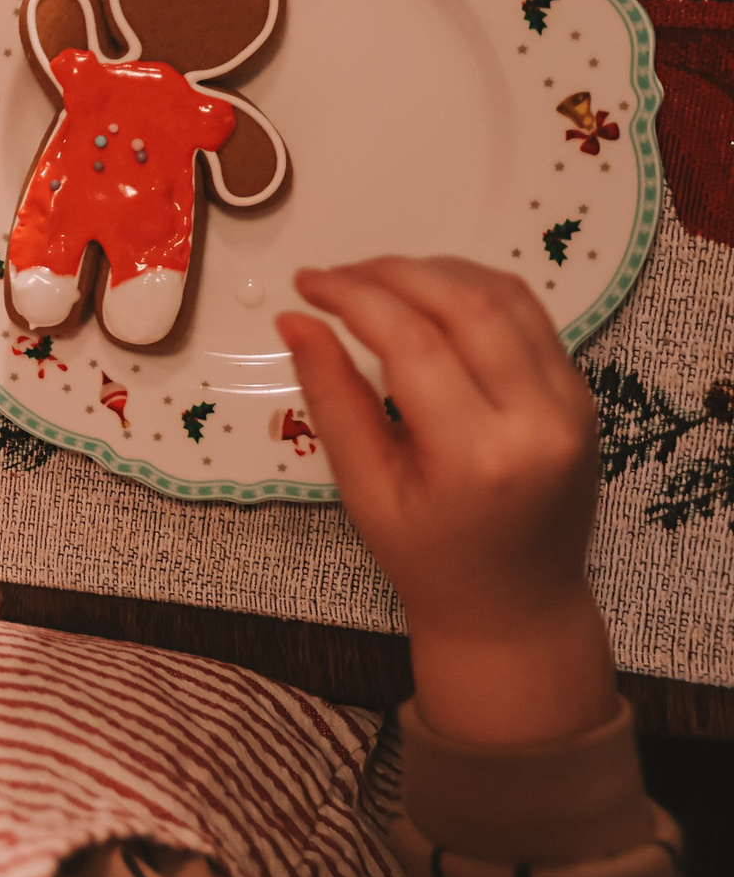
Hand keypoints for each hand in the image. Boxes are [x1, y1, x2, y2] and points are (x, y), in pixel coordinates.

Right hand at [278, 257, 613, 744]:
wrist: (514, 604)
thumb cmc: (426, 557)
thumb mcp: (362, 488)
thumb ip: (331, 397)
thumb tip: (294, 319)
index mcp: (476, 456)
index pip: (411, 342)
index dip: (353, 298)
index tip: (306, 285)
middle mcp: (538, 420)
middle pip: (465, 303)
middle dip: (392, 273)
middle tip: (337, 275)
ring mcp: (572, 404)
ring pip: (506, 296)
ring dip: (436, 272)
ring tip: (378, 280)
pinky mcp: (582, 395)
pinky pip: (532, 316)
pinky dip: (475, 292)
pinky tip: (430, 299)